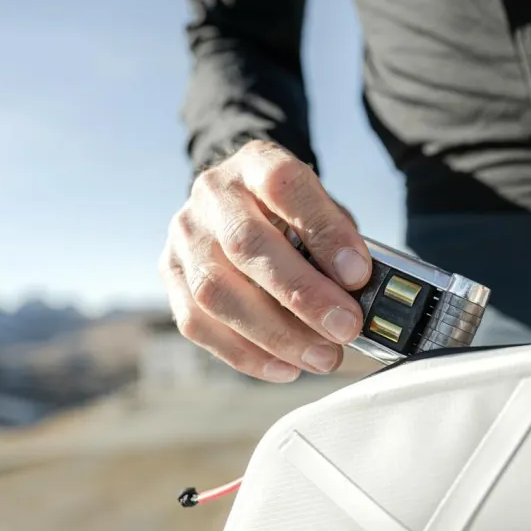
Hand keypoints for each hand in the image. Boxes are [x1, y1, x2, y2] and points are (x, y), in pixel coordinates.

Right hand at [160, 140, 370, 381]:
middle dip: (302, 295)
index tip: (359, 274)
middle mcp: (211, 194)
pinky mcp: (168, 274)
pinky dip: (245, 354)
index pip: (285, 187)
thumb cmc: (292, 213)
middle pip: (247, 245)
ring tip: (323, 357)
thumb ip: (340, 241)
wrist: (239, 202)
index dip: (324, 232)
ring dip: (275, 334)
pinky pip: (198, 323)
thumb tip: (362, 292)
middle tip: (346, 327)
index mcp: (256, 163)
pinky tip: (286, 367)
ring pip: (216, 292)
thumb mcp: (322, 208)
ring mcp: (183, 235)